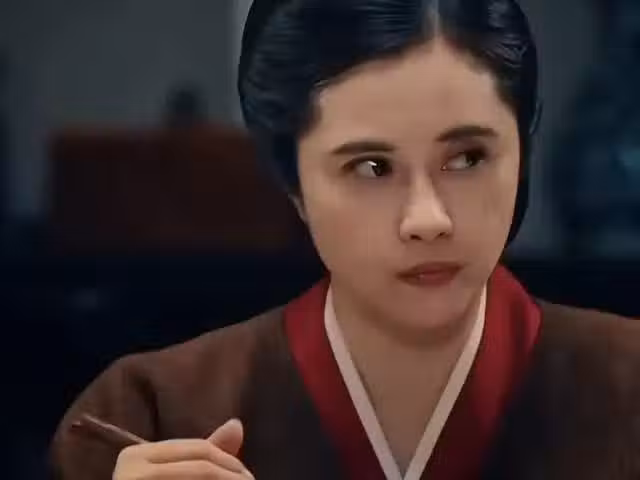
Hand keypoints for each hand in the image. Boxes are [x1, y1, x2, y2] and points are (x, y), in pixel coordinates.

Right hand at [113, 419, 253, 478]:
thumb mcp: (174, 474)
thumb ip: (203, 454)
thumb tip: (236, 424)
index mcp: (134, 456)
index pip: (199, 448)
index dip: (229, 460)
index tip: (248, 475)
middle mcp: (131, 472)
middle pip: (202, 466)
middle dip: (232, 475)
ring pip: (201, 477)